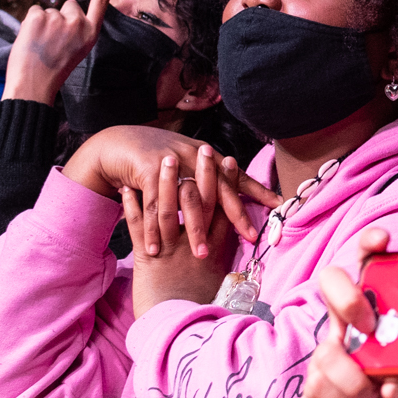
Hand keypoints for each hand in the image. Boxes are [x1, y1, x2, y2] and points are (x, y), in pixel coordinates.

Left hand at [2, 0, 117, 103]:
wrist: (33, 85)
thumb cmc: (52, 71)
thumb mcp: (74, 50)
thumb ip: (73, 30)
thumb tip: (60, 12)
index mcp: (91, 34)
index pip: (101, 2)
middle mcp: (78, 24)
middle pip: (67, 5)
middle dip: (58, 17)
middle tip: (52, 42)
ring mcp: (59, 19)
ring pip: (47, 10)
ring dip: (41, 23)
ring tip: (40, 45)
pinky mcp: (39, 16)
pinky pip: (33, 11)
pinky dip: (29, 23)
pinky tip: (31, 39)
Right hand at [63, 126, 278, 256]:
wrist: (119, 142)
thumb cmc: (158, 157)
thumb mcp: (189, 163)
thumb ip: (212, 178)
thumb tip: (239, 194)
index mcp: (206, 156)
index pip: (236, 177)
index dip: (256, 191)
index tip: (278, 205)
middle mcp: (193, 156)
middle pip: (218, 189)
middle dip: (234, 215)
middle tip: (249, 237)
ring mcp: (171, 162)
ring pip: (187, 201)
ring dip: (193, 230)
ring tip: (200, 255)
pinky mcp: (146, 170)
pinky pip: (152, 205)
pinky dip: (153, 229)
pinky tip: (157, 249)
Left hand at [127, 152, 239, 316]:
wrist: (180, 335)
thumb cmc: (200, 312)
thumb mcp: (218, 285)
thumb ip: (224, 263)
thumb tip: (233, 251)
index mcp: (216, 250)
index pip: (225, 209)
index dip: (227, 183)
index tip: (229, 161)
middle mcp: (197, 246)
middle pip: (202, 201)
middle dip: (203, 173)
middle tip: (205, 149)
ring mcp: (173, 251)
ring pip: (171, 209)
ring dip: (167, 182)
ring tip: (164, 159)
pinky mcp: (149, 260)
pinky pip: (138, 227)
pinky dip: (132, 207)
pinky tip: (125, 189)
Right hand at [299, 227, 397, 397]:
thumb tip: (396, 381)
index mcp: (375, 310)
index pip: (367, 265)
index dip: (369, 245)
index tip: (383, 240)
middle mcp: (346, 323)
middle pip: (330, 282)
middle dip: (347, 297)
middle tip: (369, 325)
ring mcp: (326, 352)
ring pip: (328, 350)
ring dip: (354, 377)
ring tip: (373, 392)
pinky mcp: (313, 385)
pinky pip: (321, 385)